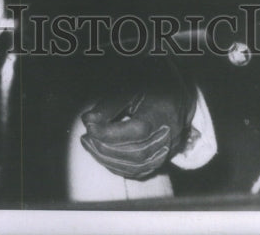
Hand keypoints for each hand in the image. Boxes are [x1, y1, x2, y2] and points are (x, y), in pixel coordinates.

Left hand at [80, 64, 195, 179]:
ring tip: (90, 145)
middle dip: (107, 148)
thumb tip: (88, 121)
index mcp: (163, 111)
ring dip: (109, 159)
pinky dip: (118, 166)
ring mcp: (169, 149)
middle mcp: (170, 134)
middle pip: (138, 152)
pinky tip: (103, 155)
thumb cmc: (148, 87)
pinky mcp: (163, 159)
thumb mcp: (129, 89)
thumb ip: (109, 106)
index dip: (112, 132)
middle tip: (86, 137)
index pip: (138, 129)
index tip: (90, 127)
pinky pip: (139, 171)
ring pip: (138, 166)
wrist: (173, 94)